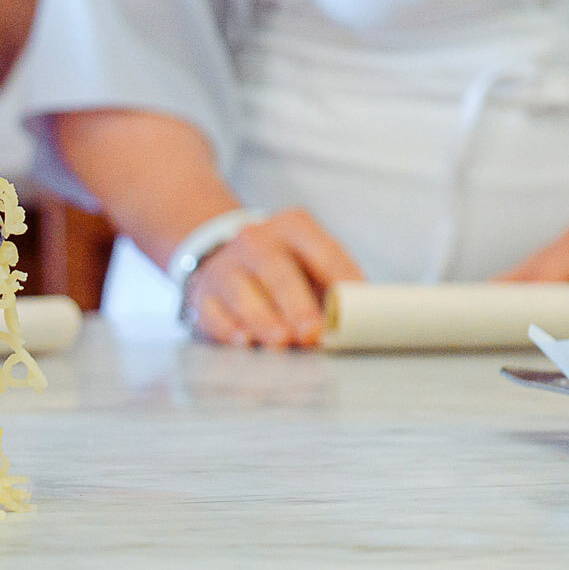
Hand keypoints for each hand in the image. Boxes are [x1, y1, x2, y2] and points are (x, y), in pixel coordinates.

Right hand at [184, 208, 362, 347]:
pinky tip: (243, 341)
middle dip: (296, 304)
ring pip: (242, 292)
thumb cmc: (285, 268)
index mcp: (294, 228)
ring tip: (280, 341)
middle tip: (311, 332)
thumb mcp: (311, 260)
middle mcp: (256, 242)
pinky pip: (213, 312)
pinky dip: (228, 328)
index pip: (322, 252)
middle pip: (276, 271)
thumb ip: (336, 286)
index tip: (353, 308)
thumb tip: (364, 323)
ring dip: (262, 319)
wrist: (223, 255)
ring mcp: (226, 267)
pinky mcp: (204, 294)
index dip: (339, 279)